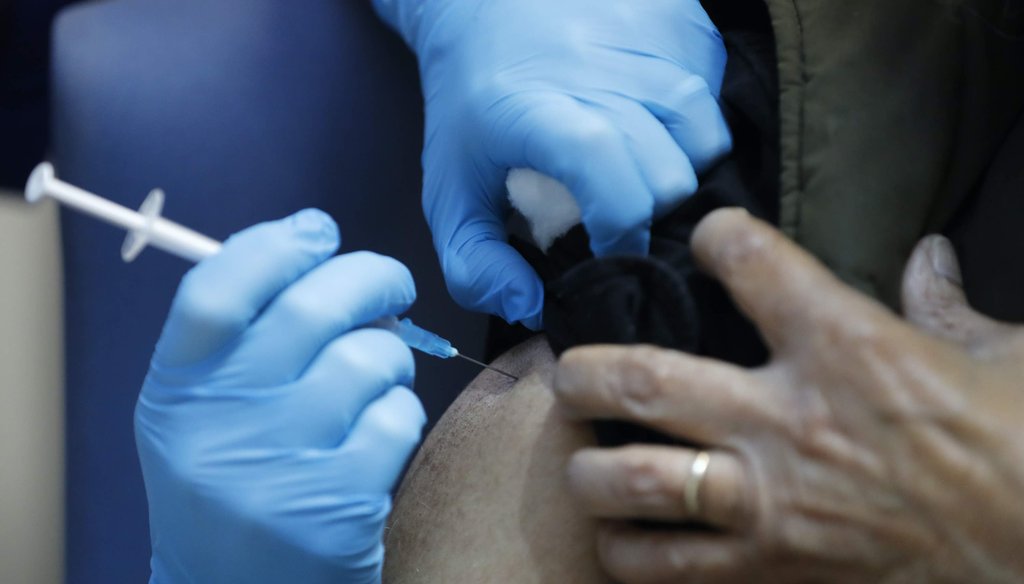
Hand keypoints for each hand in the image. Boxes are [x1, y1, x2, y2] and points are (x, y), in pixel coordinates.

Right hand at [135, 210, 425, 583]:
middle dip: (371, 278)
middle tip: (392, 284)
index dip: (275, 246)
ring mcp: (277, 471)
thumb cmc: (231, 490)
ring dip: (389, 360)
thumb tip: (315, 255)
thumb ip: (239, 342)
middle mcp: (217, 429)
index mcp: (175, 395)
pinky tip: (380, 437)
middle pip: (310, 309)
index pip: (215, 291)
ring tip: (375, 382)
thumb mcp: (201, 418)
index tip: (317, 231)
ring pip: (367, 360)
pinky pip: (396, 419)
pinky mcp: (336, 511)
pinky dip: (401, 415)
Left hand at [373, 0, 730, 327]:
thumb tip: (531, 306)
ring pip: (706, 136)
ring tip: (639, 170)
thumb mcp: (449, 190)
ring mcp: (647, 43)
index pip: (613, 176)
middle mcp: (601, 72)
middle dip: (650, 212)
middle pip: (672, 173)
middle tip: (618, 213)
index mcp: (541, 111)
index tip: (606, 248)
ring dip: (681, 168)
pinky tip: (654, 125)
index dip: (621, 228)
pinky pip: (714, 94)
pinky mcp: (679, 24)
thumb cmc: (471, 106)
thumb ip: (474, 264)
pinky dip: (694, 126)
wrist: (483, 2)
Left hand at [554, 209, 1023, 582]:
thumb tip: (929, 255)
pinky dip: (629, 556)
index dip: (718, 239)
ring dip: (591, 470)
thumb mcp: (1002, 356)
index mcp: (848, 346)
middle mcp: (790, 419)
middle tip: (569, 370)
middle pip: (648, 380)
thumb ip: (945, 304)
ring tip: (579, 462)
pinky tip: (620, 542)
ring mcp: (773, 500)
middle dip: (588, 371)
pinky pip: (671, 566)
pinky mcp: (776, 567)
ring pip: (638, 480)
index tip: (709, 240)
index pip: (751, 263)